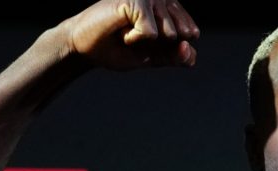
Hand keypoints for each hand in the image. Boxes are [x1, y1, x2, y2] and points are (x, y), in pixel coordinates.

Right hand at [62, 0, 199, 69]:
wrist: (85, 49)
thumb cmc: (118, 50)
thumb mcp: (155, 57)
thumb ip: (177, 56)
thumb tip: (189, 46)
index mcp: (169, 8)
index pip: (192, 34)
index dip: (171, 48)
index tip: (148, 41)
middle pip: (183, 35)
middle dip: (160, 45)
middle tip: (136, 36)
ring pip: (169, 34)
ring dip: (146, 43)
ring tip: (127, 31)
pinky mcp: (136, 0)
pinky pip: (151, 33)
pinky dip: (134, 39)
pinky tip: (121, 30)